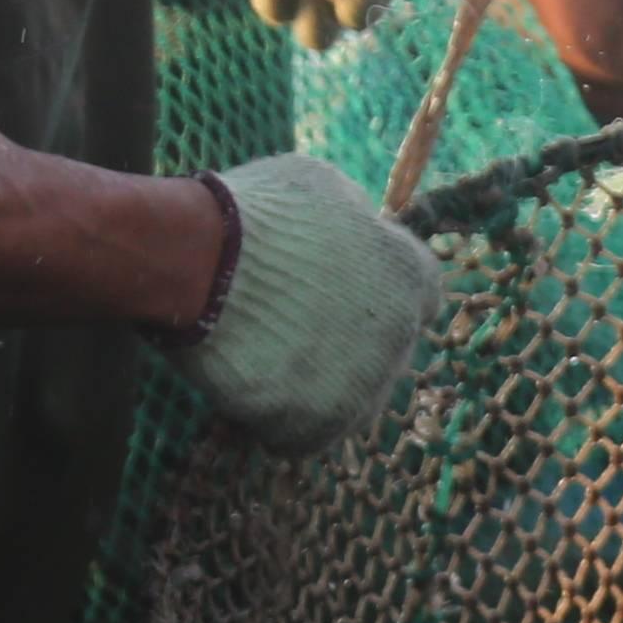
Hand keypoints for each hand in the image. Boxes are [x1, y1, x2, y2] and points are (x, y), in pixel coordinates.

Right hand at [168, 153, 448, 453]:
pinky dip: (280, 425)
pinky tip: (251, 396)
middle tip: (292, 328)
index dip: (379, 293)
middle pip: (384, 352)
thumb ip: (351, 212)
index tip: (343, 292)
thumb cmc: (257, 213)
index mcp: (410, 275)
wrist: (202, 263)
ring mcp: (362, 386)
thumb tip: (356, 222)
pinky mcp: (319, 425)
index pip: (419, 298)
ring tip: (264, 362)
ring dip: (316, 388)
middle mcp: (400, 336)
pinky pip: (307, 438)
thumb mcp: (318, 184)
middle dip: (347, 343)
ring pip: (350, 401)